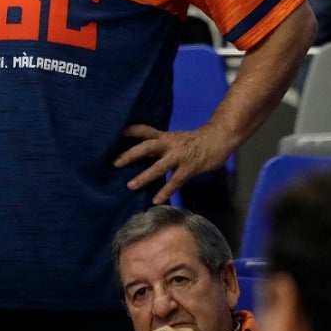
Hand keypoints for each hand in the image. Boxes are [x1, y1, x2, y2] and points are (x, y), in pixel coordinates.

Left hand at [116, 124, 231, 203]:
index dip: (128, 131)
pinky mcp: (190, 167)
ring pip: (159, 166)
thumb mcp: (175, 139)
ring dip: (144, 176)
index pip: (143, 130)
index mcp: (165, 136)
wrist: (219, 138)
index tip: (112, 133)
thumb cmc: (195, 141)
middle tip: (114, 163)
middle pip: (146, 147)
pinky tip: (156, 200)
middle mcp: (170, 144)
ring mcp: (180, 155)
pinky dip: (165, 191)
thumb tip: (141, 155)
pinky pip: (175, 181)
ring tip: (130, 186)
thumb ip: (159, 147)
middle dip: (130, 155)